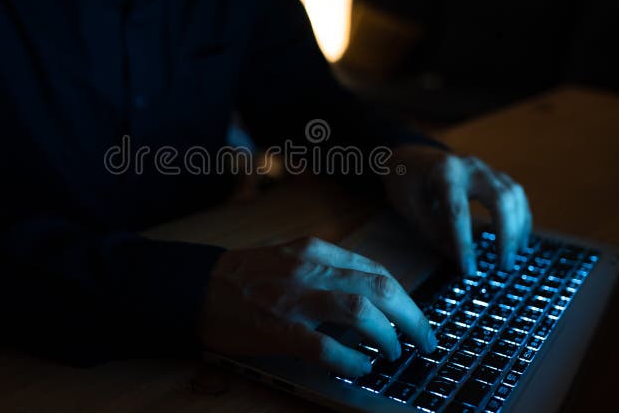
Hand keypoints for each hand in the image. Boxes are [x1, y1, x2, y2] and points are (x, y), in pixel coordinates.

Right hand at [199, 237, 437, 377]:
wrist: (195, 286)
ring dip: (387, 335)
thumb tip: (370, 301)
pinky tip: (361, 368)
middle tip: (423, 340)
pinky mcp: (277, 327)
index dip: (405, 297)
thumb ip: (326, 272)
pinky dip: (351, 359)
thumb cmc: (244, 276)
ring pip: (360, 309)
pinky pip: (325, 346)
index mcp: (315, 250)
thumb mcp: (290, 258)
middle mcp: (309, 267)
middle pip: (379, 286)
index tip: (416, 317)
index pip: (375, 269)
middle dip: (411, 317)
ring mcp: (293, 297)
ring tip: (394, 353)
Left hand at [385, 145, 532, 274]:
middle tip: (503, 265)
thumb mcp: (411, 208)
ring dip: (517, 227)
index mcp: (443, 173)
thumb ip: (434, 232)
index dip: (464, 242)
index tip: (469, 269)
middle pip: (498, 198)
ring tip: (513, 256)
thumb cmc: (407, 184)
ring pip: (512, 195)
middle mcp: (469, 167)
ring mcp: (484, 168)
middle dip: (505, 234)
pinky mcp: (493, 175)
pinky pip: (515, 195)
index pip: (457, 210)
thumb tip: (459, 260)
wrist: (411, 158)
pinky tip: (518, 240)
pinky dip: (520, 218)